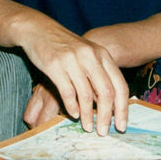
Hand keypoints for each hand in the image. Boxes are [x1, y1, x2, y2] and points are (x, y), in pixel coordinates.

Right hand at [20, 20, 128, 135]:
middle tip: (103, 131)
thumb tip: (108, 104)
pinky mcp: (55, 65)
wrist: (38, 29)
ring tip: (87, 126)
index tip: (121, 126)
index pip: (119, 85)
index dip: (122, 109)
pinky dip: (72, 107)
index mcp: (101, 54)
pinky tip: (73, 113)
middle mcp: (89, 56)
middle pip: (106, 93)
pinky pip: (67, 92)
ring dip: (88, 115)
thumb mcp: (86, 54)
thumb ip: (98, 74)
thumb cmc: (64, 45)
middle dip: (107, 116)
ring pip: (86, 95)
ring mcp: (72, 60)